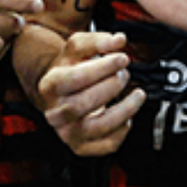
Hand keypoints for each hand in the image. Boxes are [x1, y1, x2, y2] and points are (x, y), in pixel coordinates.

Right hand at [35, 30, 143, 155]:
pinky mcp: (81, 146)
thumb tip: (119, 40)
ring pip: (98, 126)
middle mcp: (54, 112)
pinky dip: (123, 130)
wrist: (59, 93)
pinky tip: (127, 116)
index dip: (101, 68)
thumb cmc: (70, 70)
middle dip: (112, 86)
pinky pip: (107, 144)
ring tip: (137, 95)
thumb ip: (97, 40)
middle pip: (84, 102)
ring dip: (125, 110)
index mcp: (49, 86)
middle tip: (124, 74)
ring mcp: (66, 132)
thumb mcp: (76, 49)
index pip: (74, 79)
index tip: (122, 58)